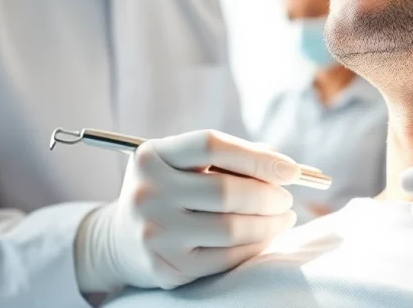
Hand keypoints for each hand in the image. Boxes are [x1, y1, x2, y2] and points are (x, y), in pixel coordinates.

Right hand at [75, 130, 299, 291]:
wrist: (120, 240)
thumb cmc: (168, 191)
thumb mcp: (182, 164)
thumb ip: (228, 157)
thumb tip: (280, 162)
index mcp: (152, 156)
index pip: (211, 145)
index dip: (256, 156)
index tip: (292, 169)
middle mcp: (148, 192)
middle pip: (225, 190)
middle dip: (269, 195)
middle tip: (287, 198)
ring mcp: (155, 232)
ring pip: (231, 228)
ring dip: (269, 223)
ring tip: (284, 217)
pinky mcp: (165, 267)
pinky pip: (225, 257)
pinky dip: (254, 246)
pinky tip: (265, 237)